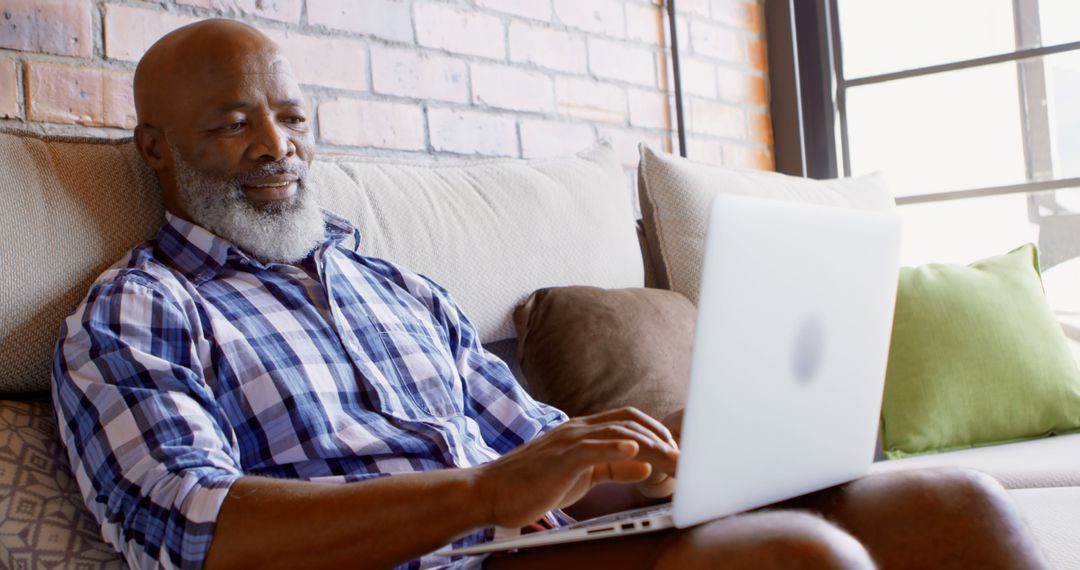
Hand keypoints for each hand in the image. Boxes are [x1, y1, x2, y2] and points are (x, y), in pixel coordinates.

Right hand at [472, 407, 679, 528]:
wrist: (489, 492)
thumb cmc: (532, 486)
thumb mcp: (582, 477)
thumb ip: (613, 466)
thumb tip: (645, 463)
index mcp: (582, 432)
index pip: (628, 421)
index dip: (657, 432)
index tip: (679, 452)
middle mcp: (577, 430)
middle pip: (630, 422)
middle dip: (662, 438)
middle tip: (686, 459)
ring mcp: (568, 441)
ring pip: (619, 432)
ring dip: (651, 444)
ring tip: (675, 458)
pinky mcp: (559, 458)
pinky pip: (593, 447)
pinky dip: (616, 446)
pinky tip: (636, 449)